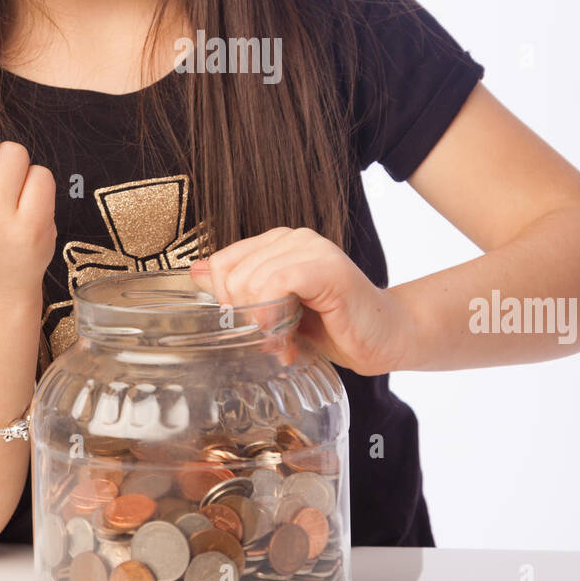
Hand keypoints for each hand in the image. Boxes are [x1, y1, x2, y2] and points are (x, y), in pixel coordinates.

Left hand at [188, 227, 407, 375]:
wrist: (383, 338)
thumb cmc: (332, 327)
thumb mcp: (275, 312)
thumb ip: (241, 291)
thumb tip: (195, 272)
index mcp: (276, 243)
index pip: (221, 264)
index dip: (228, 304)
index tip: (252, 331)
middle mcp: (292, 237)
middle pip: (231, 274)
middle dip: (245, 318)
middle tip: (272, 343)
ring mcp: (310, 247)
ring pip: (250, 281)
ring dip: (263, 325)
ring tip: (285, 343)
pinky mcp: (326, 266)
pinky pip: (275, 285)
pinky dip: (274, 317)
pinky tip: (288, 337)